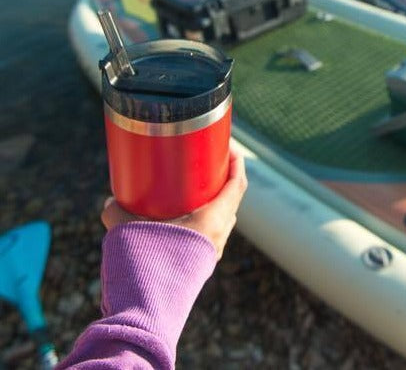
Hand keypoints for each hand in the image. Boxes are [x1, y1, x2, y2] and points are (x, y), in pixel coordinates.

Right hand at [102, 138, 247, 258]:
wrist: (145, 315)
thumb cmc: (144, 266)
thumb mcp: (126, 230)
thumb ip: (118, 212)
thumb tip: (110, 202)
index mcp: (212, 221)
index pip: (237, 186)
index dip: (237, 164)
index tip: (229, 148)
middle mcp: (217, 238)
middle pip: (231, 203)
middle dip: (223, 182)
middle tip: (207, 166)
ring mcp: (210, 255)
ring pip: (221, 222)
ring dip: (213, 204)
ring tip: (195, 191)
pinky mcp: (199, 269)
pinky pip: (208, 238)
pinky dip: (201, 224)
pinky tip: (182, 222)